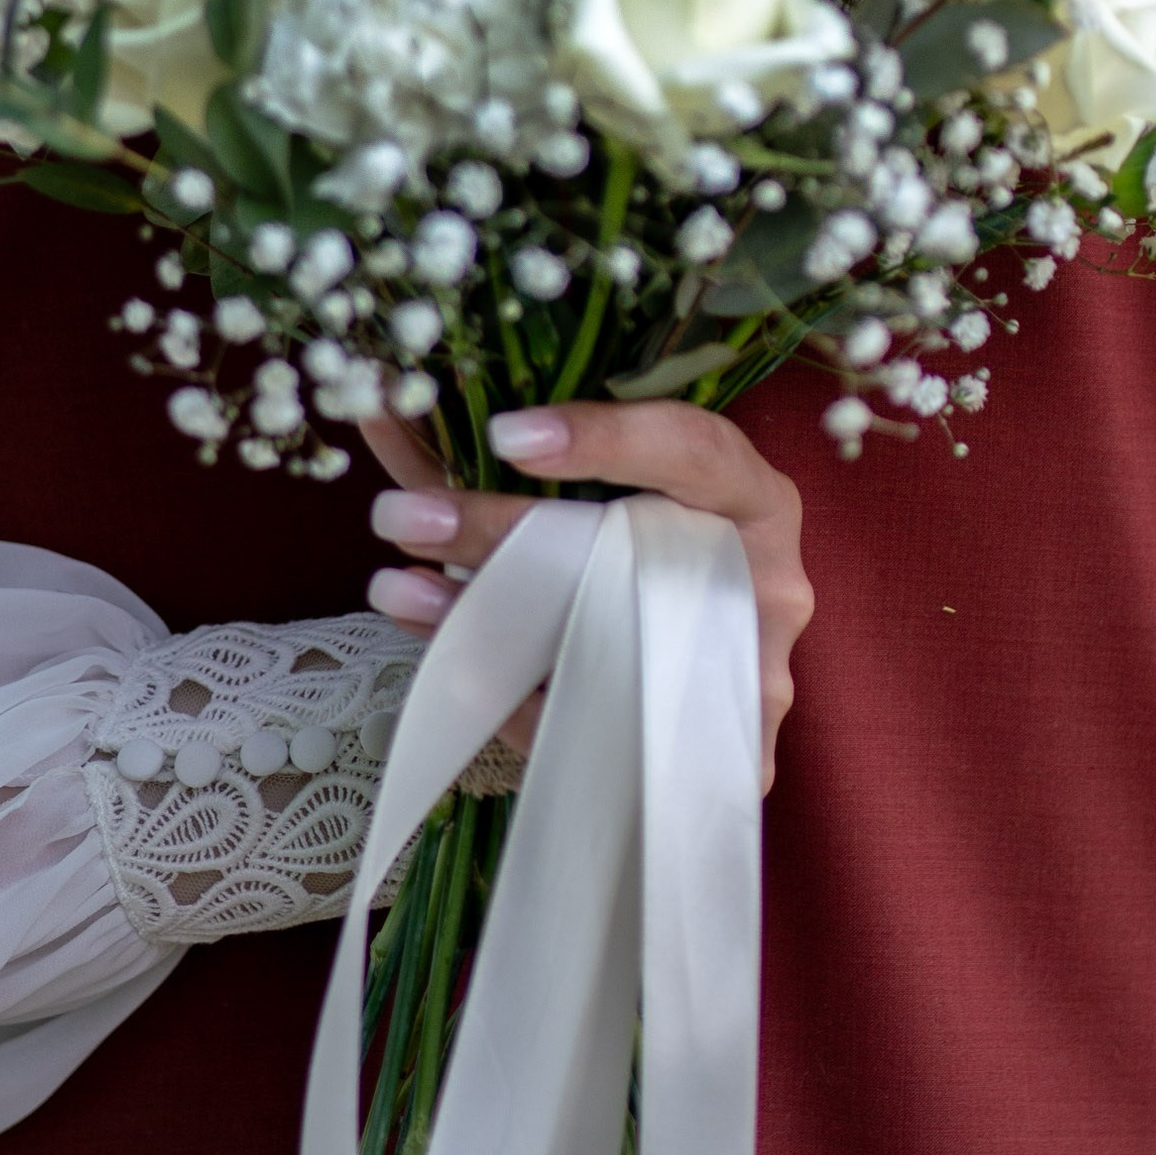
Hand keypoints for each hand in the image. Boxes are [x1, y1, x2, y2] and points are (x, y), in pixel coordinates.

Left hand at [362, 401, 812, 789]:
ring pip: (594, 647)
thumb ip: (539, 450)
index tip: (503, 432)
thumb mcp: (643, 482)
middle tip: (404, 515)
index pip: (694, 452)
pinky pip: (579, 721)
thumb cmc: (678, 544)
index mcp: (754, 498)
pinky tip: (436, 651)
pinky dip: (499, 685)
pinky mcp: (696, 753)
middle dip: (501, 535)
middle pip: (626, 557)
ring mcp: (736, 678)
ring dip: (479, 616)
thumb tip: (400, 401)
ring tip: (394, 585)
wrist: (717, 672)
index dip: (606, 441)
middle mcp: (760, 586)